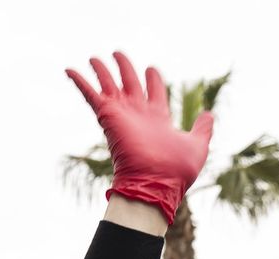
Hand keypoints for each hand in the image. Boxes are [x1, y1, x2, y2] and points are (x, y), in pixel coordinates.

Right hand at [67, 52, 213, 225]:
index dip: (153, 79)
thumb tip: (209, 115)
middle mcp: (138, 114)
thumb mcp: (197, 145)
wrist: (155, 184)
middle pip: (130, 83)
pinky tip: (70, 70)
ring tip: (95, 57)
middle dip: (125, 68)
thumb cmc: (176, 170)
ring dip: (102, 70)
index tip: (151, 69)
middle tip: (119, 54)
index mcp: (158, 118)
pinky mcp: (108, 117)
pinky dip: (80, 82)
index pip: (154, 91)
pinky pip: (90, 95)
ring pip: (109, 85)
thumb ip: (203, 129)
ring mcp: (122, 115)